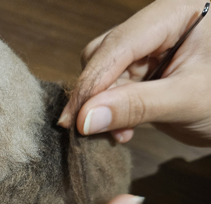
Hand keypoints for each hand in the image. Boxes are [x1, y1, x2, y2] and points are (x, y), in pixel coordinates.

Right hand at [59, 0, 210, 146]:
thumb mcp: (187, 100)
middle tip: (93, 129)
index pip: (120, 43)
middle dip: (98, 96)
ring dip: (104, 108)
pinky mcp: (145, 71)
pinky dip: (113, 112)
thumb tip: (85, 119)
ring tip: (120, 133)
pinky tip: (124, 130)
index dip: (92, 82)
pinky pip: (114, 89)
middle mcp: (159, 26)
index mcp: (177, 13)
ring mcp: (150, 49)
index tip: (74, 118)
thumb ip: (136, 106)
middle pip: (106, 55)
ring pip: (105, 75)